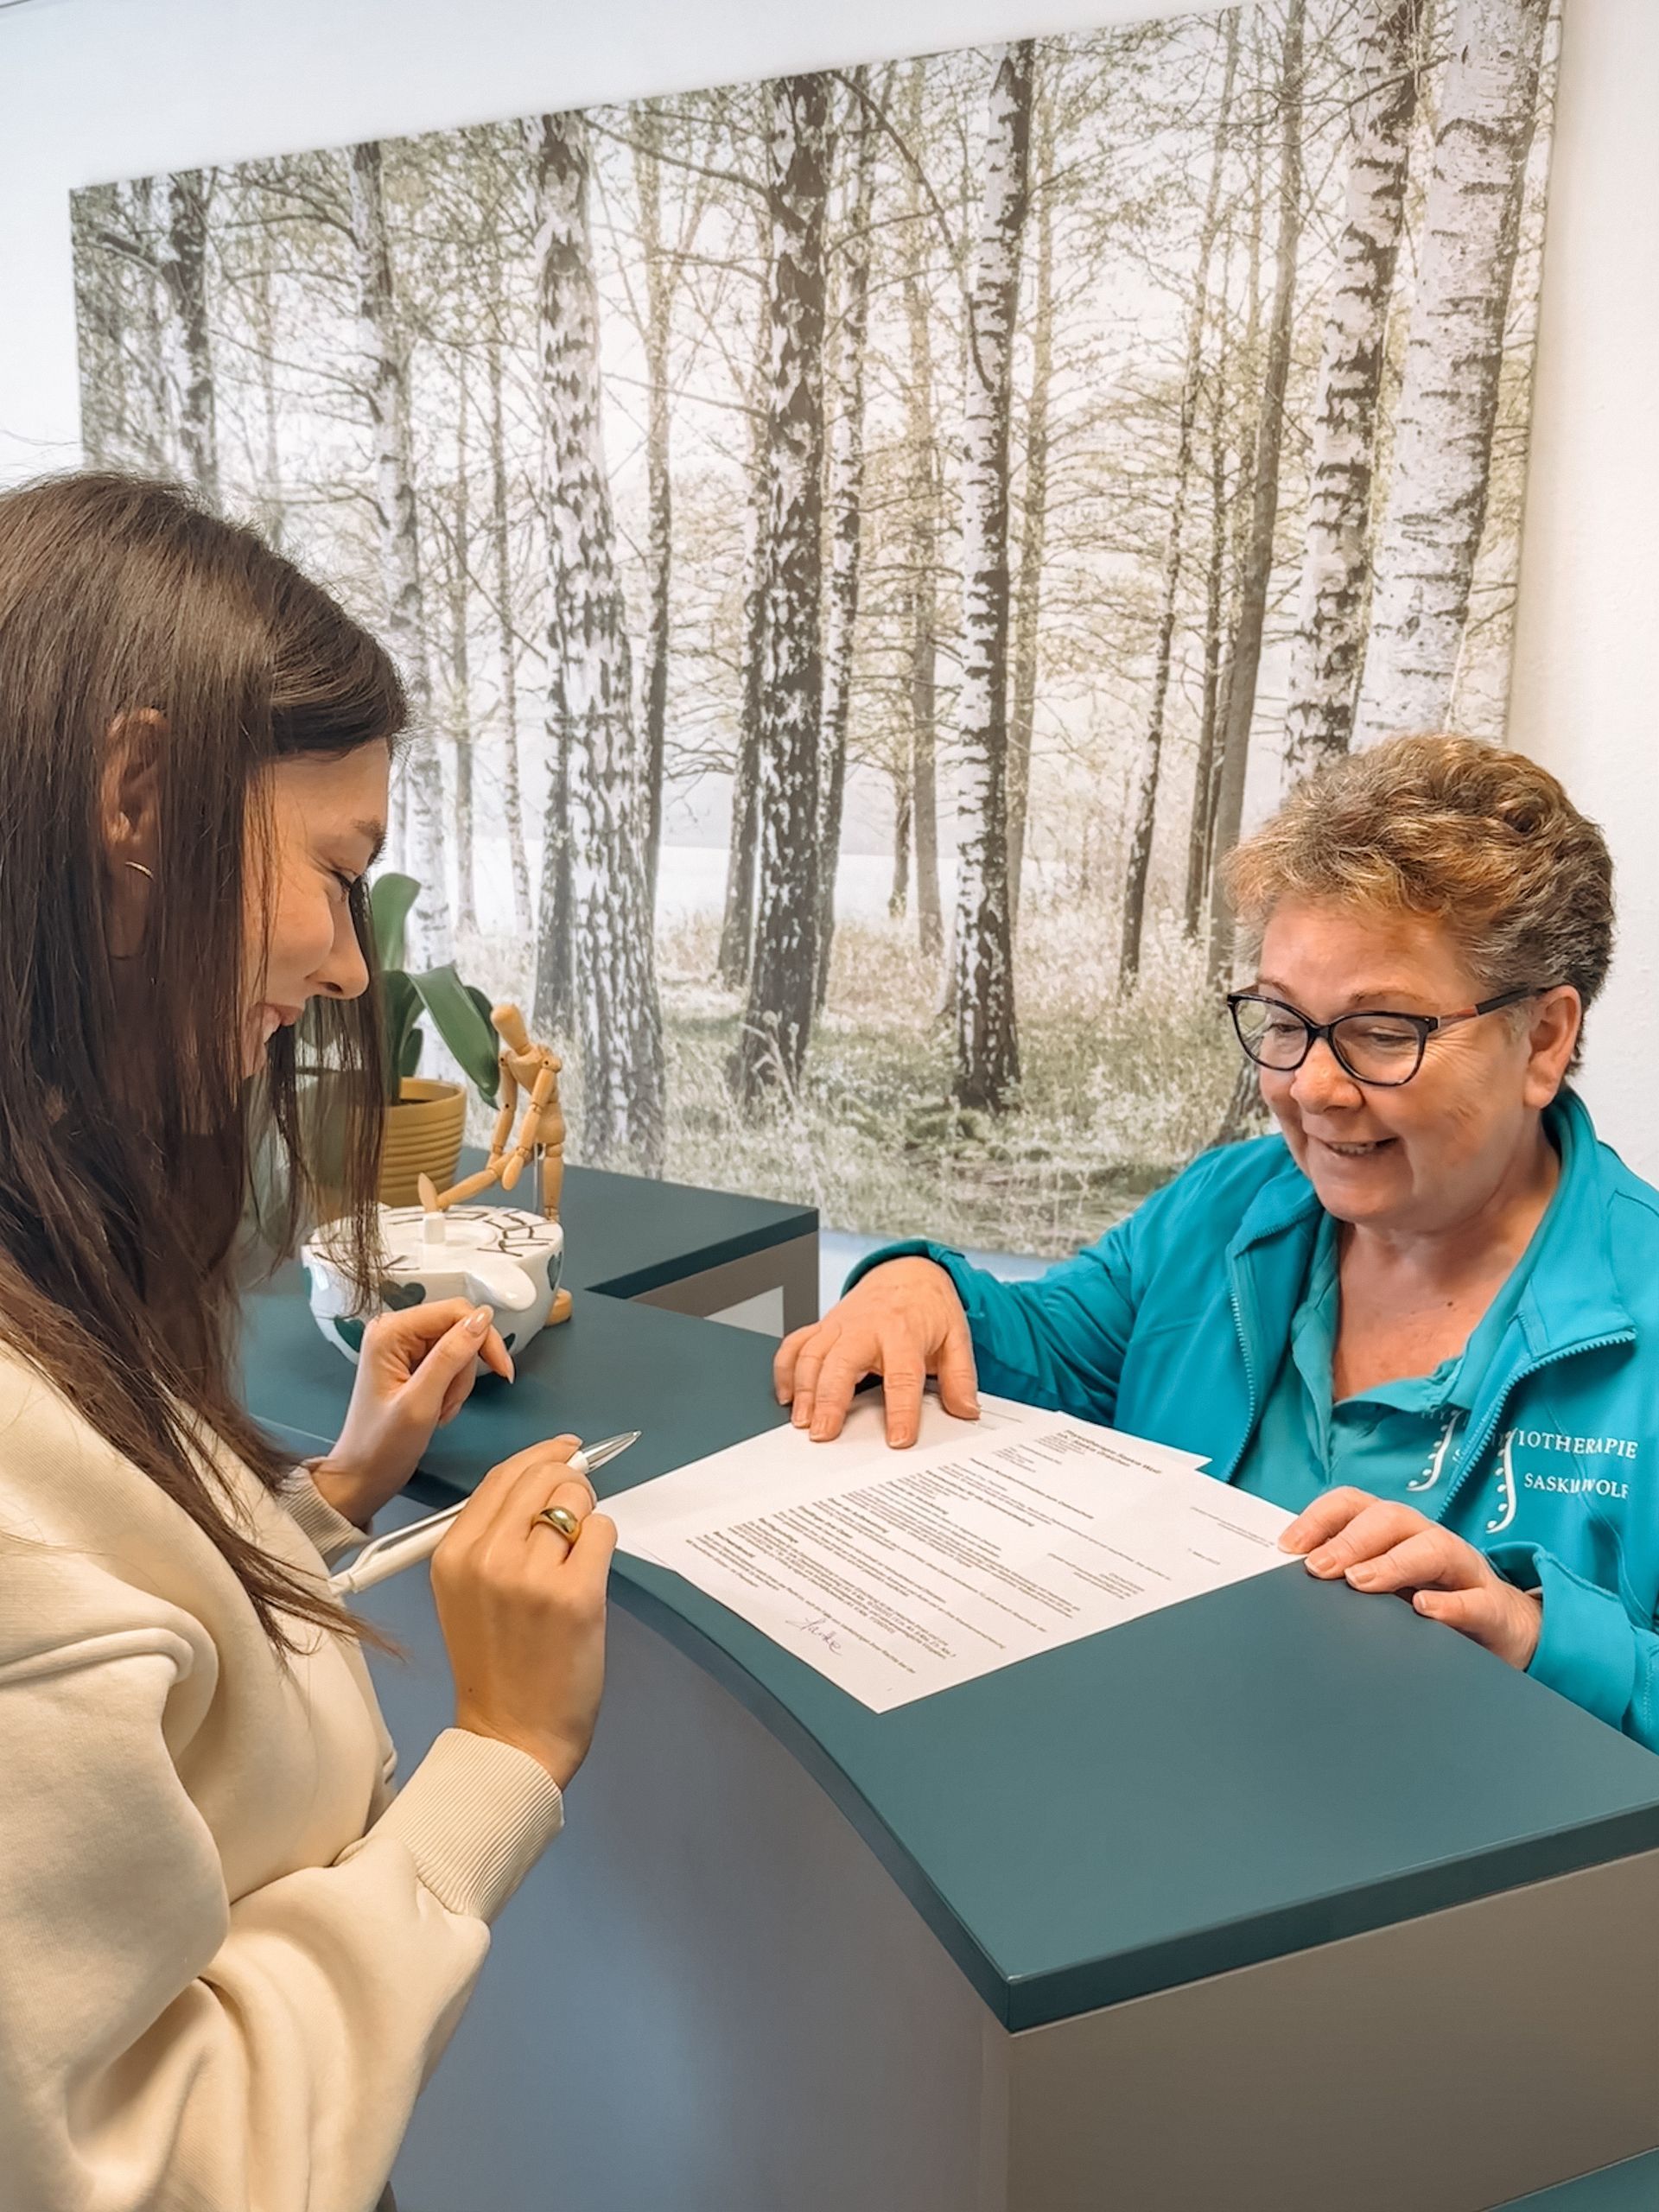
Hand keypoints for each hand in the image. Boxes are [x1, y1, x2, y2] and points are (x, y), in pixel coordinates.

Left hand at [309, 1299, 513, 1527]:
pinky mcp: (411, 1363)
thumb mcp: (420, 1402)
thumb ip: (450, 1356)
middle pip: (459, 1329)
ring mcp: (403, 1347)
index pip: (455, 1312)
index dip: (484, 1337)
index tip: (502, 1371)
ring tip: (440, 1411)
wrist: (363, 1476)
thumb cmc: (383, 1445)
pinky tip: (438, 1410)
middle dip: (465, 1369)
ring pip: (459, 1348)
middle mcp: (396, 1330)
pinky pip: (450, 1363)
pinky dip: (453, 1389)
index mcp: (391, 1331)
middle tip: (451, 1403)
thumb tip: (483, 1318)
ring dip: (459, 1384)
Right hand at [432, 1435, 616, 1787]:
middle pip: (543, 1477)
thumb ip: (493, 1535)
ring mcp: (532, 1576)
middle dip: (571, 1483)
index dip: (542, 1455)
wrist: (511, 1735)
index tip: (567, 1450)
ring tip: (576, 1556)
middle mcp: (487, 1557)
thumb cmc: (494, 1665)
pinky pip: (602, 1532)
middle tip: (578, 1510)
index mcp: (453, 1554)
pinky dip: (603, 1544)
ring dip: (587, 1516)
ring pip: (576, 1499)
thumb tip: (544, 1478)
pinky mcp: (576, 1596)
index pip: (503, 1476)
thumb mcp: (466, 1591)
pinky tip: (589, 1575)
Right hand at [773, 1257, 978, 1447]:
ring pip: (812, 1354)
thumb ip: (960, 1377)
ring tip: (803, 1422)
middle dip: (830, 1399)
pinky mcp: (824, 1326)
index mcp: (903, 1331)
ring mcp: (840, 1325)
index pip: (903, 1375)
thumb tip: (967, 1411)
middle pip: (842, 1362)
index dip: (901, 1410)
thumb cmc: (929, 1308)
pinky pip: (796, 1344)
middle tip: (824, 1432)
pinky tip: (787, 1397)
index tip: (899, 1440)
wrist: (907, 1273)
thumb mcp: (956, 1337)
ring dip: (804, 1389)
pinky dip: (785, 1369)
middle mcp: (866, 1327)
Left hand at [1280, 1487, 1541, 1669]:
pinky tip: (1425, 1610)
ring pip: (1434, 1548)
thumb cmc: (1431, 1601)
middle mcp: (1429, 1540)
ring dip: (1394, 1563)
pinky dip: (1451, 1604)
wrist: (1505, 1631)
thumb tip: (1291, 1580)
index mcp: (1396, 1532)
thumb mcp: (1385, 1587)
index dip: (1319, 1518)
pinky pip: (1476, 1600)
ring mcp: (1465, 1571)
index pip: (1355, 1506)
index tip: (1287, 1547)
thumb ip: (1347, 1578)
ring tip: (1360, 1582)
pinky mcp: (1492, 1607)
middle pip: (1390, 1519)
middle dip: (1350, 1540)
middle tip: (1317, 1568)